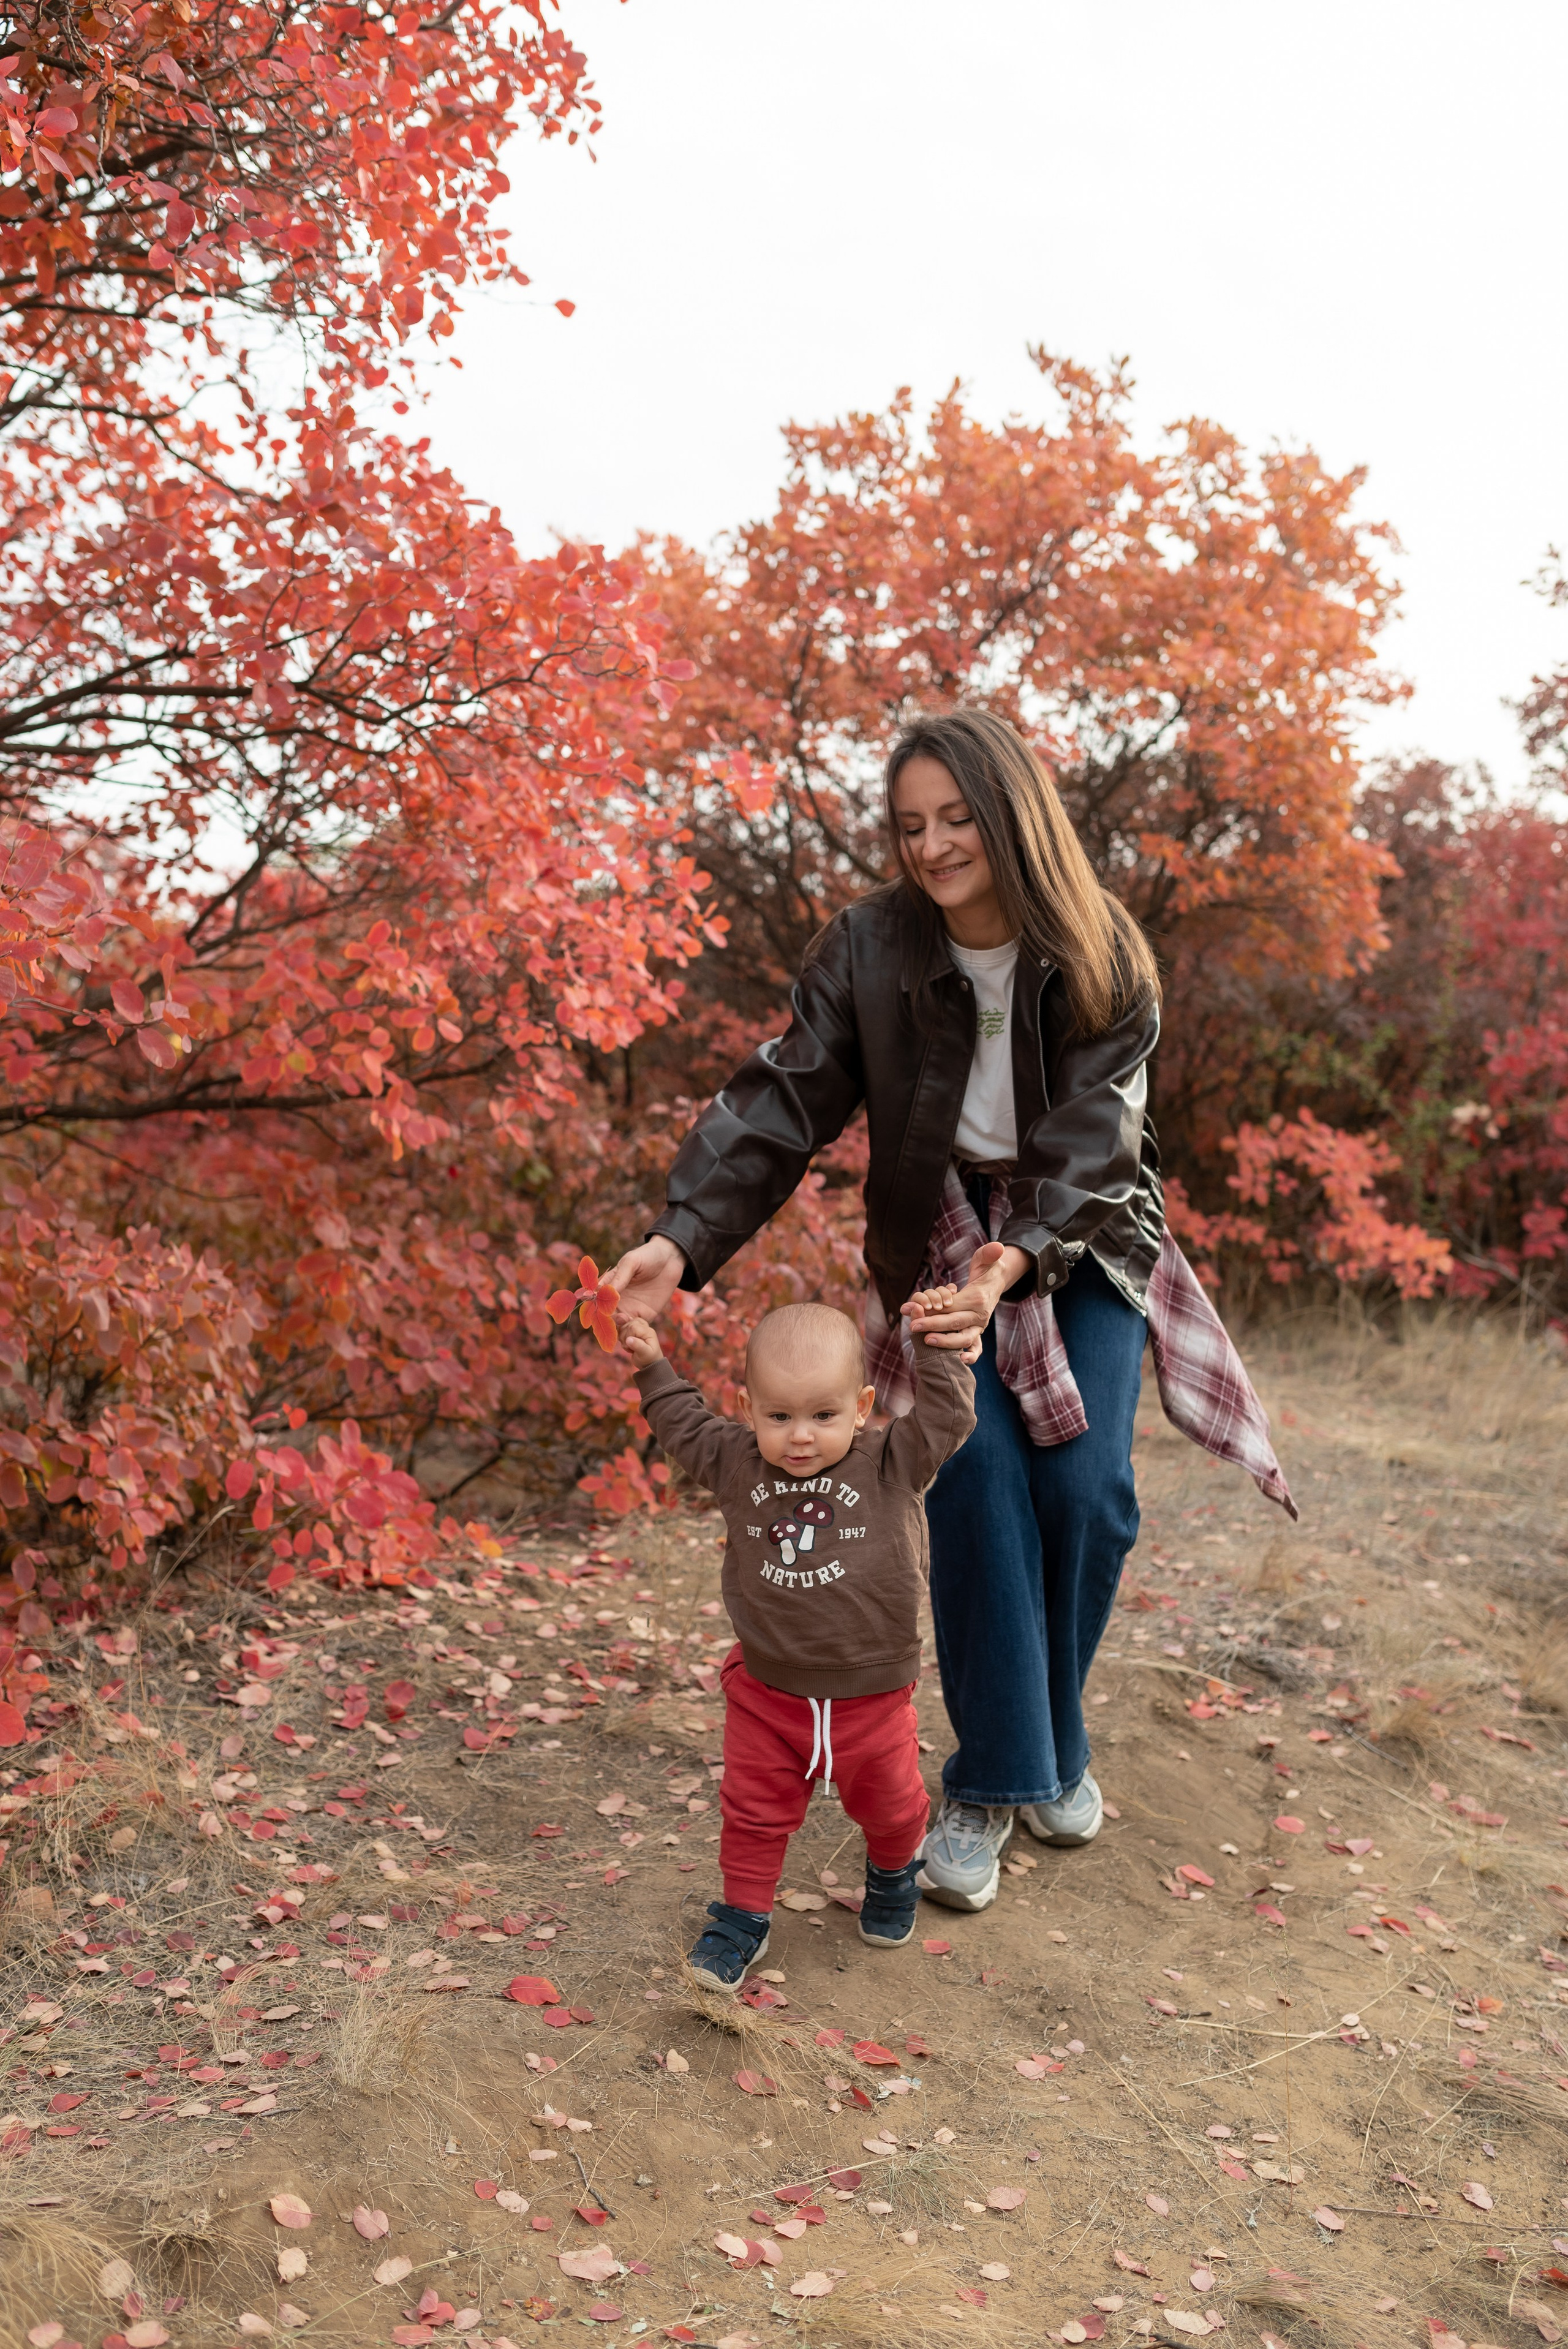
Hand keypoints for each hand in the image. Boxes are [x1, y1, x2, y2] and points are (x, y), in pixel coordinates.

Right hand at [603, 1234, 686, 1322]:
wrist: (671, 1260)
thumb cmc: (648, 1256)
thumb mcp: (632, 1262)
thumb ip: (619, 1277)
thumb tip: (603, 1293)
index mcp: (609, 1286)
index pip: (596, 1299)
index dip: (595, 1306)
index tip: (599, 1308)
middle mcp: (616, 1300)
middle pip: (604, 1316)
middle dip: (606, 1320)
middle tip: (614, 1316)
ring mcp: (629, 1308)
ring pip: (617, 1325)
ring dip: (618, 1328)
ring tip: (625, 1320)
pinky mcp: (643, 1316)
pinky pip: (634, 1329)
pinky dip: (632, 1332)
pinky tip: (636, 1326)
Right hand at [616, 1311, 662, 1368]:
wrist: (648, 1362)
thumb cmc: (648, 1358)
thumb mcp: (645, 1353)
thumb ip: (638, 1346)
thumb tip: (628, 1339)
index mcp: (648, 1331)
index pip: (633, 1327)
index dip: (628, 1336)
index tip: (631, 1347)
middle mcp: (643, 1327)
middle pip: (627, 1325)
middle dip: (625, 1337)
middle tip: (630, 1347)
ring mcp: (637, 1327)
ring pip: (623, 1326)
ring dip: (622, 1338)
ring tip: (629, 1346)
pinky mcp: (632, 1330)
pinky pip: (621, 1329)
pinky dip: (621, 1337)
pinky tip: (627, 1344)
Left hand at [901, 1240, 1028, 1351]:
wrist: (997, 1282)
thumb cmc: (986, 1268)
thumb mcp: (985, 1258)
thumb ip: (989, 1252)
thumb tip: (999, 1247)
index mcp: (978, 1298)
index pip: (953, 1306)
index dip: (933, 1308)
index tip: (914, 1309)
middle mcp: (980, 1314)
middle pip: (955, 1322)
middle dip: (932, 1325)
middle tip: (913, 1326)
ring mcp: (980, 1326)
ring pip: (963, 1338)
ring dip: (945, 1342)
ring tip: (926, 1340)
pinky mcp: (978, 1333)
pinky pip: (976, 1348)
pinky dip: (969, 1356)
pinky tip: (957, 1361)